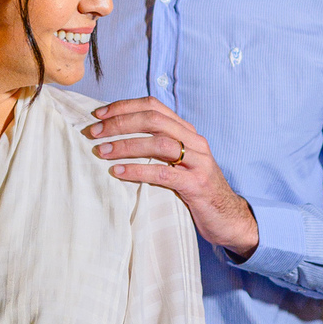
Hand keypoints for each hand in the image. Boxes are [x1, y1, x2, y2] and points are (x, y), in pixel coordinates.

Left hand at [85, 97, 259, 256]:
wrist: (228, 217)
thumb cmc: (195, 189)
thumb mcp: (178, 162)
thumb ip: (157, 147)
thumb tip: (117, 137)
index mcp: (187, 132)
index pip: (154, 106)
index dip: (124, 106)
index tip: (98, 115)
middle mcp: (194, 141)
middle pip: (154, 120)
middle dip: (120, 123)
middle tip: (93, 133)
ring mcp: (198, 162)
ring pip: (159, 143)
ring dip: (126, 145)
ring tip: (101, 152)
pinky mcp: (197, 185)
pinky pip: (164, 174)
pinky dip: (138, 170)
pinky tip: (118, 172)